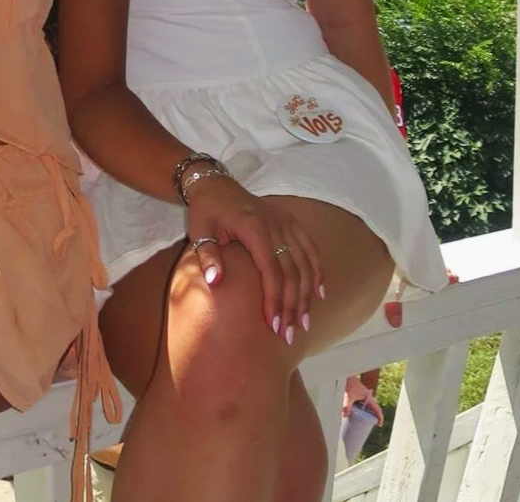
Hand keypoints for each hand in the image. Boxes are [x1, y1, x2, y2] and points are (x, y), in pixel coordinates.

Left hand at [184, 174, 323, 345]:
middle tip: (290, 335)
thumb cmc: (206, 211)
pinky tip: (320, 293)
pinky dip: (317, 270)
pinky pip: (309, 247)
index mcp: (254, 228)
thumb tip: (216, 282)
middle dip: (292, 305)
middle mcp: (275, 225)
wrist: (216, 185)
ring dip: (306, 294)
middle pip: (291, 271)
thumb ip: (208, 256)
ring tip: (304, 322)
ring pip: (304, 263)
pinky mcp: (290, 221)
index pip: (271, 271)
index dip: (275, 300)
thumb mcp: (199, 231)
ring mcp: (285, 222)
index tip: (274, 326)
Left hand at [342, 375, 383, 426]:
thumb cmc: (348, 383)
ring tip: (365, 422)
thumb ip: (346, 406)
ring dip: (369, 414)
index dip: (380, 418)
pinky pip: (363, 404)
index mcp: (369, 397)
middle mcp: (367, 397)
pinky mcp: (358, 395)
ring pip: (368, 407)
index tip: (379, 425)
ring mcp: (363, 396)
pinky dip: (363, 410)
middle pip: (374, 409)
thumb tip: (344, 416)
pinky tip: (358, 414)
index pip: (378, 409)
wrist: (345, 374)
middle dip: (374, 418)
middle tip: (371, 426)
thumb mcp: (348, 396)